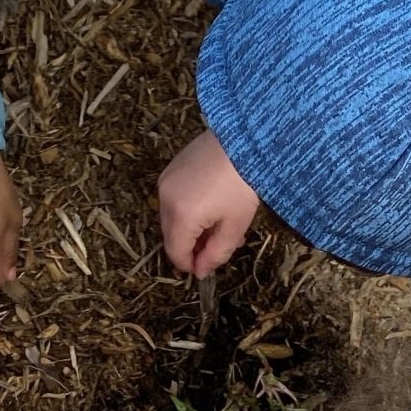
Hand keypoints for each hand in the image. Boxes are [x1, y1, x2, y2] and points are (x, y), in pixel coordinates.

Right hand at [159, 130, 259, 276]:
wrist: (245, 138)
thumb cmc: (244, 183)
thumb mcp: (235, 225)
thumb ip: (217, 253)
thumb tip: (201, 272)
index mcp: (181, 216)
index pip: (176, 252)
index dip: (190, 265)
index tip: (207, 268)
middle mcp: (165, 198)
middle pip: (171, 236)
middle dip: (192, 246)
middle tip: (219, 245)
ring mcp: (165, 181)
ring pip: (172, 218)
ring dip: (191, 228)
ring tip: (219, 225)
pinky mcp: (171, 168)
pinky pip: (173, 199)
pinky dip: (188, 209)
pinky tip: (211, 205)